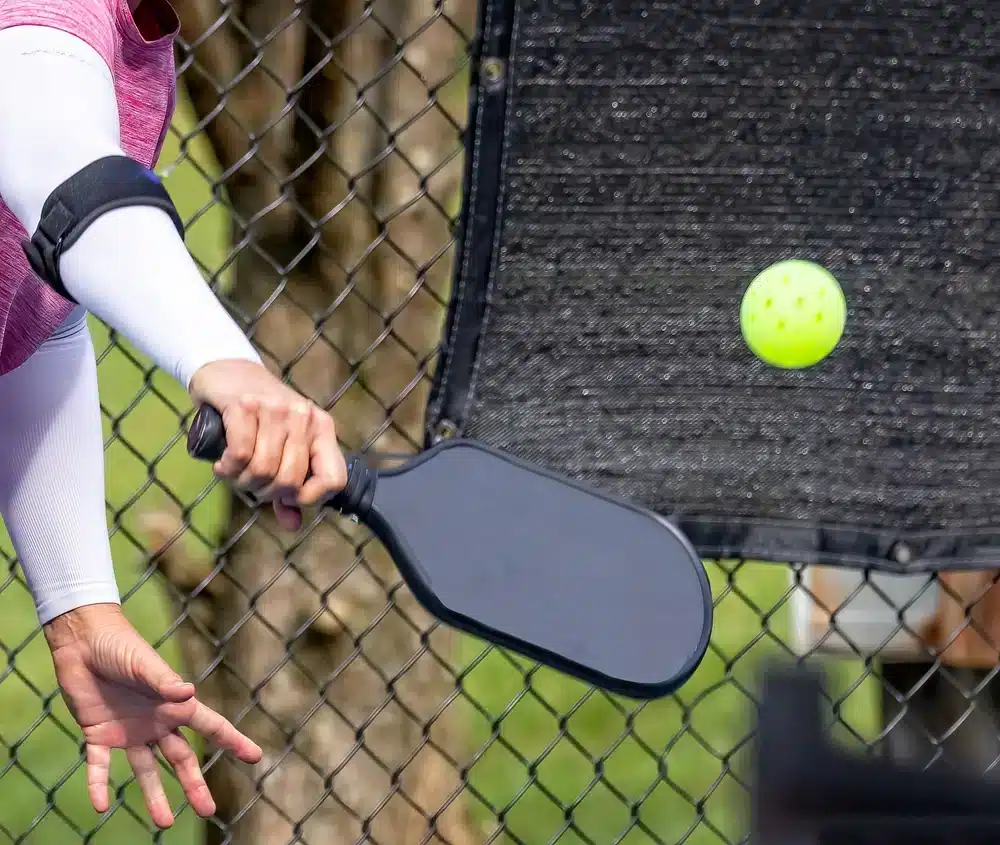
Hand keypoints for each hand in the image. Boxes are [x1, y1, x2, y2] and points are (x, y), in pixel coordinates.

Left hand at [43, 604, 262, 827]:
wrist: (83, 641)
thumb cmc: (120, 646)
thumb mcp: (143, 663)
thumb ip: (164, 681)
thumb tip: (189, 693)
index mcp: (174, 704)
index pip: (211, 726)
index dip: (233, 741)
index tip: (255, 757)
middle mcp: (157, 722)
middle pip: (181, 759)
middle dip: (194, 784)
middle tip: (208, 810)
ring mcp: (129, 732)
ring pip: (147, 771)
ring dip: (154, 796)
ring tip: (163, 824)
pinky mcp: (98, 735)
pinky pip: (100, 766)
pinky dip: (99, 785)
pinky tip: (100, 806)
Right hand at [188, 359, 347, 530]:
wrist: (226, 371)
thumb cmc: (256, 419)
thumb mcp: (278, 449)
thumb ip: (288, 487)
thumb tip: (293, 525)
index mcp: (321, 428)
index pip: (334, 479)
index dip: (310, 499)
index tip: (286, 498)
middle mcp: (303, 416)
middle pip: (291, 481)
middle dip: (265, 492)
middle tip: (250, 483)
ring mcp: (275, 408)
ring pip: (263, 470)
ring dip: (243, 481)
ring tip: (234, 472)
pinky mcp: (244, 405)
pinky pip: (240, 455)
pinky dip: (228, 468)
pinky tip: (223, 464)